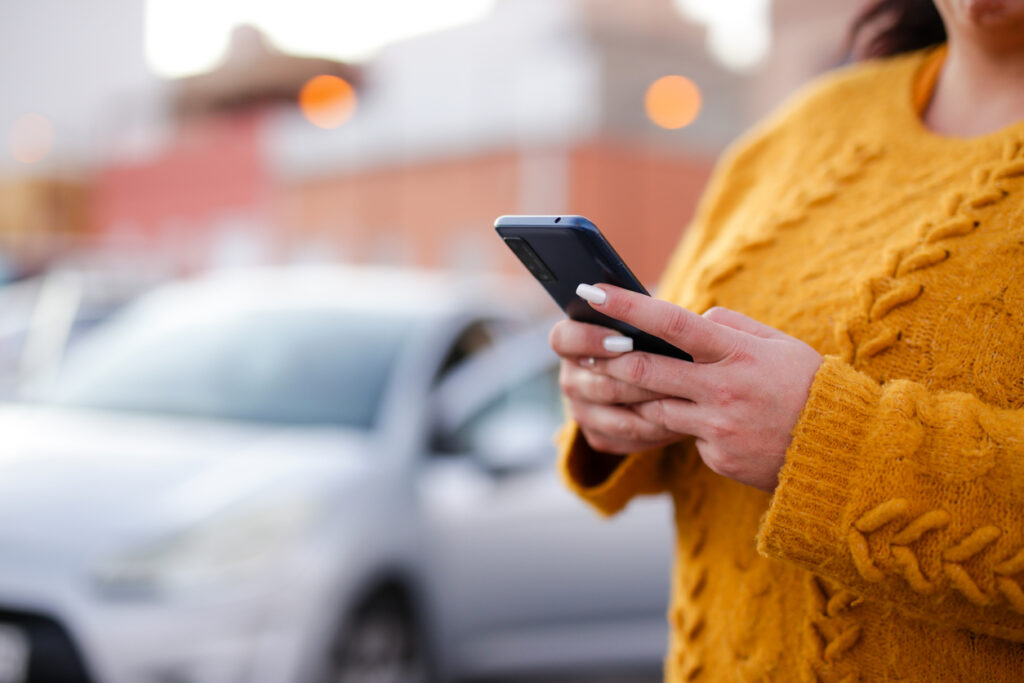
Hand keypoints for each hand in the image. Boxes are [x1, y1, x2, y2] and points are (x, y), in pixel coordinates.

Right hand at [549, 319, 685, 454]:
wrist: (656, 377)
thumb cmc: (651, 336)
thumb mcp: (645, 317)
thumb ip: (650, 308)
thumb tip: (674, 300)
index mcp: (569, 342)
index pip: (563, 339)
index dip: (590, 339)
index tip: (624, 339)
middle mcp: (570, 378)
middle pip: (599, 384)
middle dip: (638, 381)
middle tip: (673, 375)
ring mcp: (581, 410)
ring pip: (615, 418)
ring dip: (652, 409)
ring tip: (684, 400)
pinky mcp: (597, 436)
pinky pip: (626, 440)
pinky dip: (655, 432)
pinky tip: (681, 422)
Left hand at [575, 284, 822, 491]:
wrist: (841, 450)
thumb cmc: (807, 386)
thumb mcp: (776, 344)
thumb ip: (730, 327)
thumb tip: (692, 318)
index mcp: (737, 352)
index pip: (671, 322)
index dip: (627, 307)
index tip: (593, 292)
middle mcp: (722, 389)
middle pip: (646, 369)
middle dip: (610, 359)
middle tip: (584, 349)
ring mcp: (717, 427)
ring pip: (654, 407)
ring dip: (637, 396)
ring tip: (623, 383)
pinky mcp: (716, 456)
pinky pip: (683, 436)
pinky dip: (681, 425)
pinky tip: (704, 421)